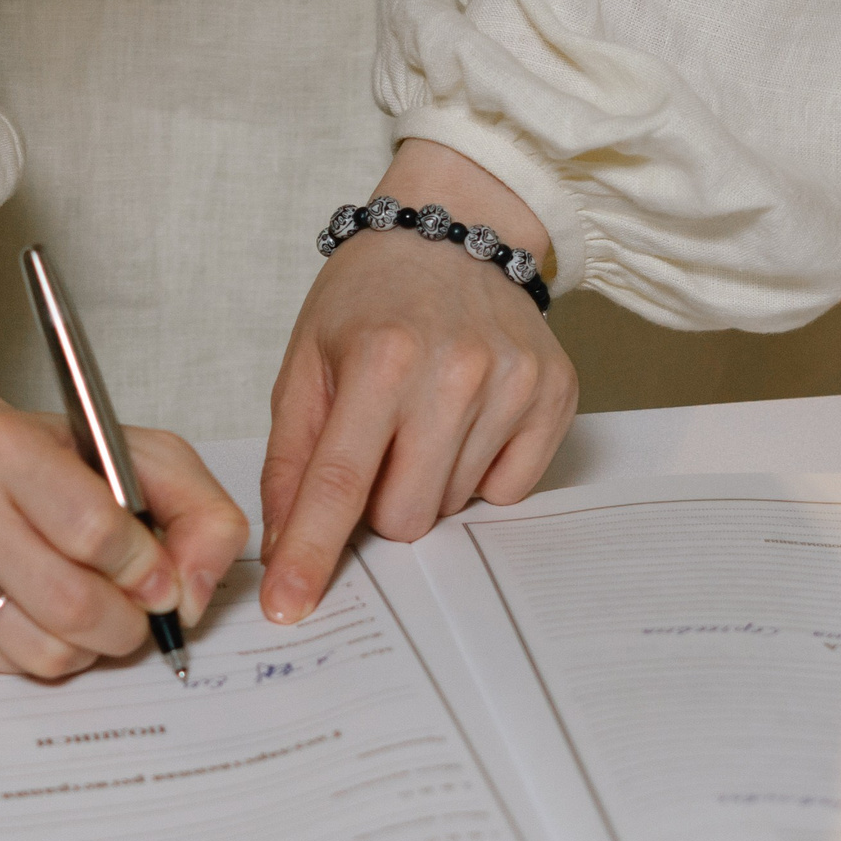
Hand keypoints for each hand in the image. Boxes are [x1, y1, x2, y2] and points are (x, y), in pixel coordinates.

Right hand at [0, 361, 250, 676]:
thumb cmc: (44, 456)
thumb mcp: (135, 453)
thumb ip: (197, 510)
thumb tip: (191, 597)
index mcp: (3, 448)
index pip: (94, 531)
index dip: (146, 567)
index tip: (162, 577)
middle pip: (72, 604)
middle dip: (130, 620)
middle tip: (140, 606)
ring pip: (47, 650)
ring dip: (95, 642)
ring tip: (92, 602)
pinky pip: (17, 668)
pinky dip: (53, 651)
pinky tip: (45, 610)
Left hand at [259, 140, 577, 622]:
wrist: (455, 231)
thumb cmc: (372, 299)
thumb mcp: (306, 363)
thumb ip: (290, 459)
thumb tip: (286, 547)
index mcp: (380, 359)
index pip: (338, 484)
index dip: (312, 554)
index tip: (290, 608)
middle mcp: (454, 372)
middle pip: (405, 517)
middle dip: (380, 506)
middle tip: (379, 448)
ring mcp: (512, 384)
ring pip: (456, 509)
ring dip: (430, 485)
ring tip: (425, 419)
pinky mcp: (555, 395)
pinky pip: (511, 492)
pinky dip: (481, 474)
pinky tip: (469, 423)